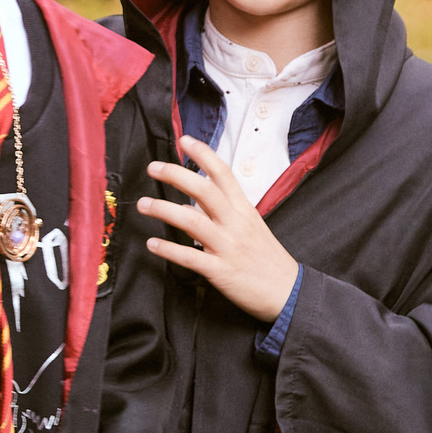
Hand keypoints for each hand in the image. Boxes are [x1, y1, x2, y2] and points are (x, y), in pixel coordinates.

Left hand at [135, 136, 300, 322]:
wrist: (288, 292)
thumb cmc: (267, 259)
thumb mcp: (249, 228)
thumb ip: (219, 214)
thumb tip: (186, 206)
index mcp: (244, 210)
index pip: (224, 174)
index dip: (204, 154)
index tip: (184, 140)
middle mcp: (236, 224)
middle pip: (205, 191)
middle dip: (177, 175)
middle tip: (153, 167)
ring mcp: (228, 246)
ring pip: (192, 222)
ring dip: (164, 210)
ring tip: (143, 204)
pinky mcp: (221, 271)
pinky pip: (190, 257)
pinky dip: (169, 250)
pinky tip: (152, 244)